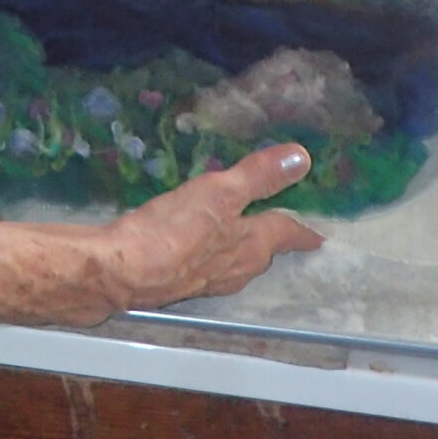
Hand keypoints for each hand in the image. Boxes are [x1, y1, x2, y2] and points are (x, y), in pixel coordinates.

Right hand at [0, 143, 324, 326]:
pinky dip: (204, 253)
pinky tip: (188, 244)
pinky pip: (199, 264)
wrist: (120, 270)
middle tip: (277, 230)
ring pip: (229, 264)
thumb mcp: (220, 193)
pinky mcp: (170, 279)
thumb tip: (302, 159)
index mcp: (250, 248)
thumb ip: (258, 176)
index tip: (317, 236)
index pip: (284, 233)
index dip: (301, 230)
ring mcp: (200, 280)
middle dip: (269, 243)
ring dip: (237, 250)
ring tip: (236, 236)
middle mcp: (231, 270)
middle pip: (258, 254)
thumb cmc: (175, 232)